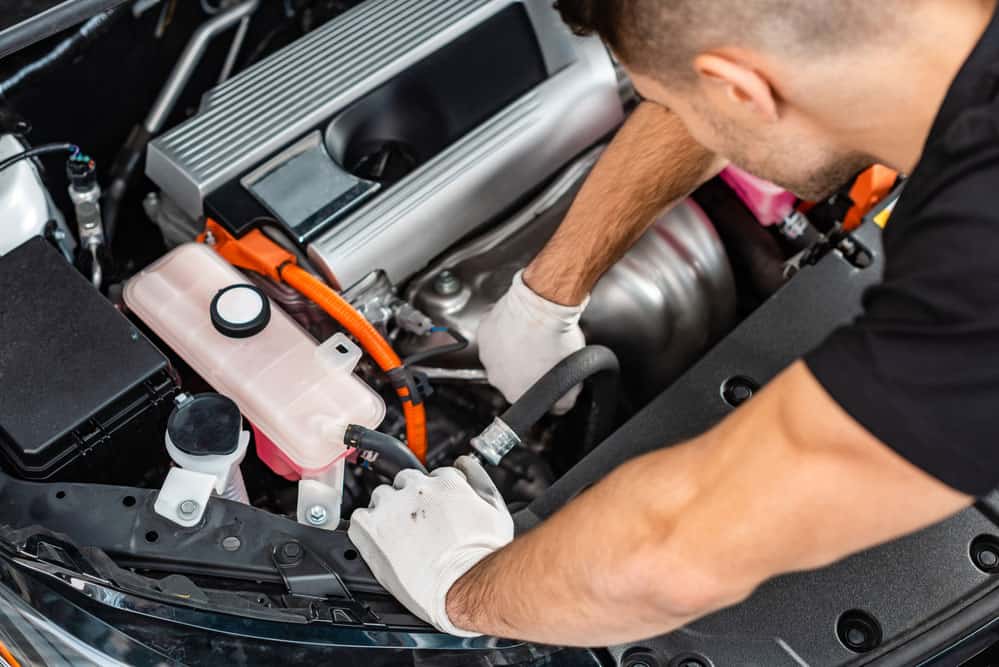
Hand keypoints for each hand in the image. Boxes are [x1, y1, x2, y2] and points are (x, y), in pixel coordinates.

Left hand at [348, 456, 513, 635]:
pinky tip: (381, 542)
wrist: (462, 586)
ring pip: (382, 497)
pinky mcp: (370, 529)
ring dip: (388, 512)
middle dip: (411, 499)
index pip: (435, 475)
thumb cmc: (481, 555)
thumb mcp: (496, 510)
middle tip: (418, 525)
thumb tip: (465, 464)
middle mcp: (416, 489)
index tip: (436, 509)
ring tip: (400, 537)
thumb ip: (479, 479)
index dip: (436, 494)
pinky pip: (359, 518)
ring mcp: (391, 508)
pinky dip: (367, 528)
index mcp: (445, 482)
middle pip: (405, 482)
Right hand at [477, 270, 587, 413]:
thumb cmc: (556, 339)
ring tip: (533, 336)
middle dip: (525, 367)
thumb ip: (564, 399)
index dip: (541, 385)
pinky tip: (520, 324)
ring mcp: (488, 354)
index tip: (548, 372)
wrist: (541, 306)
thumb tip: (561, 406)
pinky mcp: (484, 331)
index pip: (528, 397)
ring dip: (514, 349)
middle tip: (542, 351)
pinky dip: (505, 330)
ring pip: (502, 356)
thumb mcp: (572, 379)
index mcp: (515, 394)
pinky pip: (494, 334)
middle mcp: (496, 377)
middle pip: (512, 377)